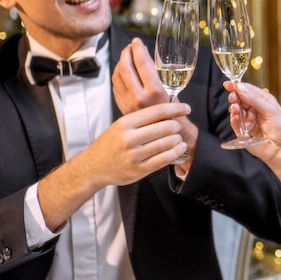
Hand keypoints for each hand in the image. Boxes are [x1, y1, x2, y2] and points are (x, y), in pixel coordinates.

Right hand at [38, 101, 192, 231]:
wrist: (93, 167)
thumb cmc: (110, 143)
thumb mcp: (120, 125)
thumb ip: (141, 119)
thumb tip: (168, 111)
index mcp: (125, 123)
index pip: (157, 112)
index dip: (175, 109)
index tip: (186, 108)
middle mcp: (129, 139)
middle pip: (164, 127)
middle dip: (177, 125)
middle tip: (179, 125)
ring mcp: (134, 156)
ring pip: (166, 143)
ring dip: (178, 139)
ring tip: (180, 138)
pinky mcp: (139, 170)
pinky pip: (164, 160)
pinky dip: (175, 153)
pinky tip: (179, 149)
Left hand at [112, 37, 168, 112]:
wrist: (165, 133)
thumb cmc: (172, 110)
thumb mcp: (171, 90)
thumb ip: (156, 73)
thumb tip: (144, 54)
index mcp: (155, 91)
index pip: (141, 63)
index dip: (138, 48)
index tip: (137, 41)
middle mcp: (139, 97)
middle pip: (125, 67)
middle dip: (126, 53)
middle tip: (130, 46)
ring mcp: (128, 103)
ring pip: (117, 75)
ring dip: (121, 62)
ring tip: (127, 56)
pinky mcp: (122, 107)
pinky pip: (116, 85)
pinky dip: (118, 74)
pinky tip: (124, 70)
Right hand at [222, 81, 280, 161]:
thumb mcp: (270, 111)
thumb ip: (254, 99)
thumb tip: (241, 87)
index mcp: (263, 101)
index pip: (248, 90)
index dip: (238, 86)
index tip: (229, 84)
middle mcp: (255, 109)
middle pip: (240, 99)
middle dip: (235, 96)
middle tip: (232, 96)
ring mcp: (248, 120)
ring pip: (236, 110)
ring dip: (234, 107)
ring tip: (235, 107)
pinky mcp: (243, 131)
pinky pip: (235, 122)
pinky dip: (234, 118)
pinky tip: (235, 116)